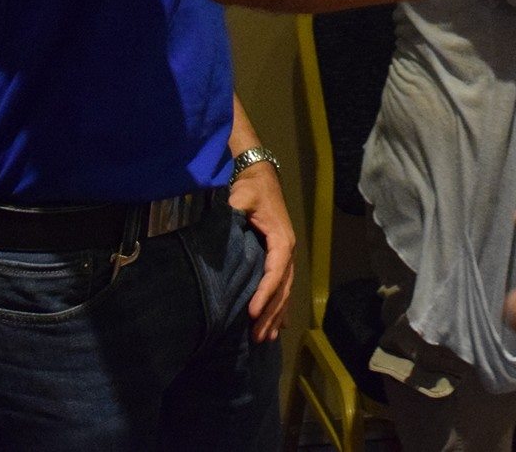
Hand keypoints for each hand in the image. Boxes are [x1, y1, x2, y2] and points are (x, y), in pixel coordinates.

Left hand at [229, 160, 295, 342]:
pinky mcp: (280, 257)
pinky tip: (279, 324)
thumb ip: (236, 210)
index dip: (265, 294)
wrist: (261, 177)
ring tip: (266, 338)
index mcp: (281, 240)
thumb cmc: (251, 188)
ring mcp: (286, 255)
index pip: (275, 272)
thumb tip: (227, 225)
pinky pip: (283, 286)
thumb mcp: (242, 196)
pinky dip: (281, 306)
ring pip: (285, 291)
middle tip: (258, 337)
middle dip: (271, 313)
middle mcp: (288, 251)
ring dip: (276, 315)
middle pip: (283, 288)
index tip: (251, 313)